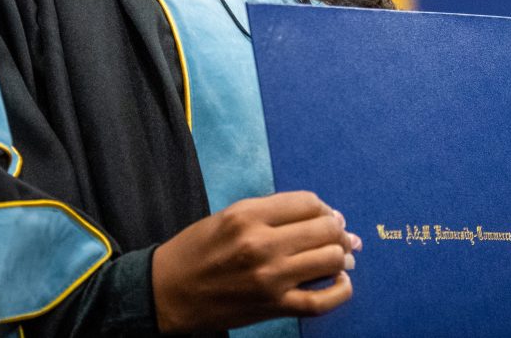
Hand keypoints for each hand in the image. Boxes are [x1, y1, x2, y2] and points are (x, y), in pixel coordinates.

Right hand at [151, 191, 359, 332]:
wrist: (168, 292)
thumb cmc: (196, 250)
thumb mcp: (228, 216)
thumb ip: (271, 213)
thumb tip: (321, 216)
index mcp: (248, 215)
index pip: (308, 203)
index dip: (325, 208)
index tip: (328, 216)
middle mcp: (261, 244)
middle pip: (324, 229)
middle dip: (339, 231)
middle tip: (341, 235)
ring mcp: (270, 278)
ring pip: (330, 260)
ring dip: (342, 256)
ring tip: (342, 258)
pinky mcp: (273, 307)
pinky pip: (321, 301)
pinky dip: (340, 291)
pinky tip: (342, 282)